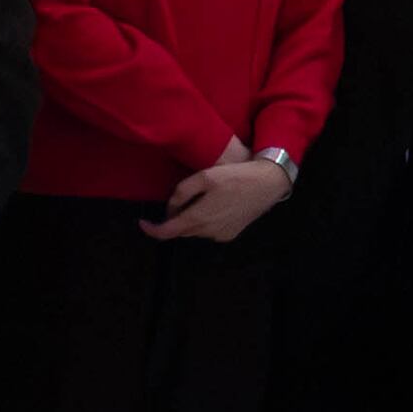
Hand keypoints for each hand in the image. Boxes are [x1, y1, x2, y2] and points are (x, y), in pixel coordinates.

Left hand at [149, 152, 294, 245]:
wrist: (269, 183)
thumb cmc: (236, 176)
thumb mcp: (205, 176)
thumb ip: (182, 192)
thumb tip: (170, 209)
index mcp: (198, 218)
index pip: (166, 232)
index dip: (151, 229)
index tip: (143, 222)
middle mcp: (207, 232)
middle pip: (181, 231)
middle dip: (174, 220)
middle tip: (177, 202)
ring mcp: (220, 235)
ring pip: (196, 231)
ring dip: (191, 220)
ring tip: (200, 201)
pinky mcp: (231, 234)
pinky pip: (209, 231)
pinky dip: (205, 222)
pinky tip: (216, 206)